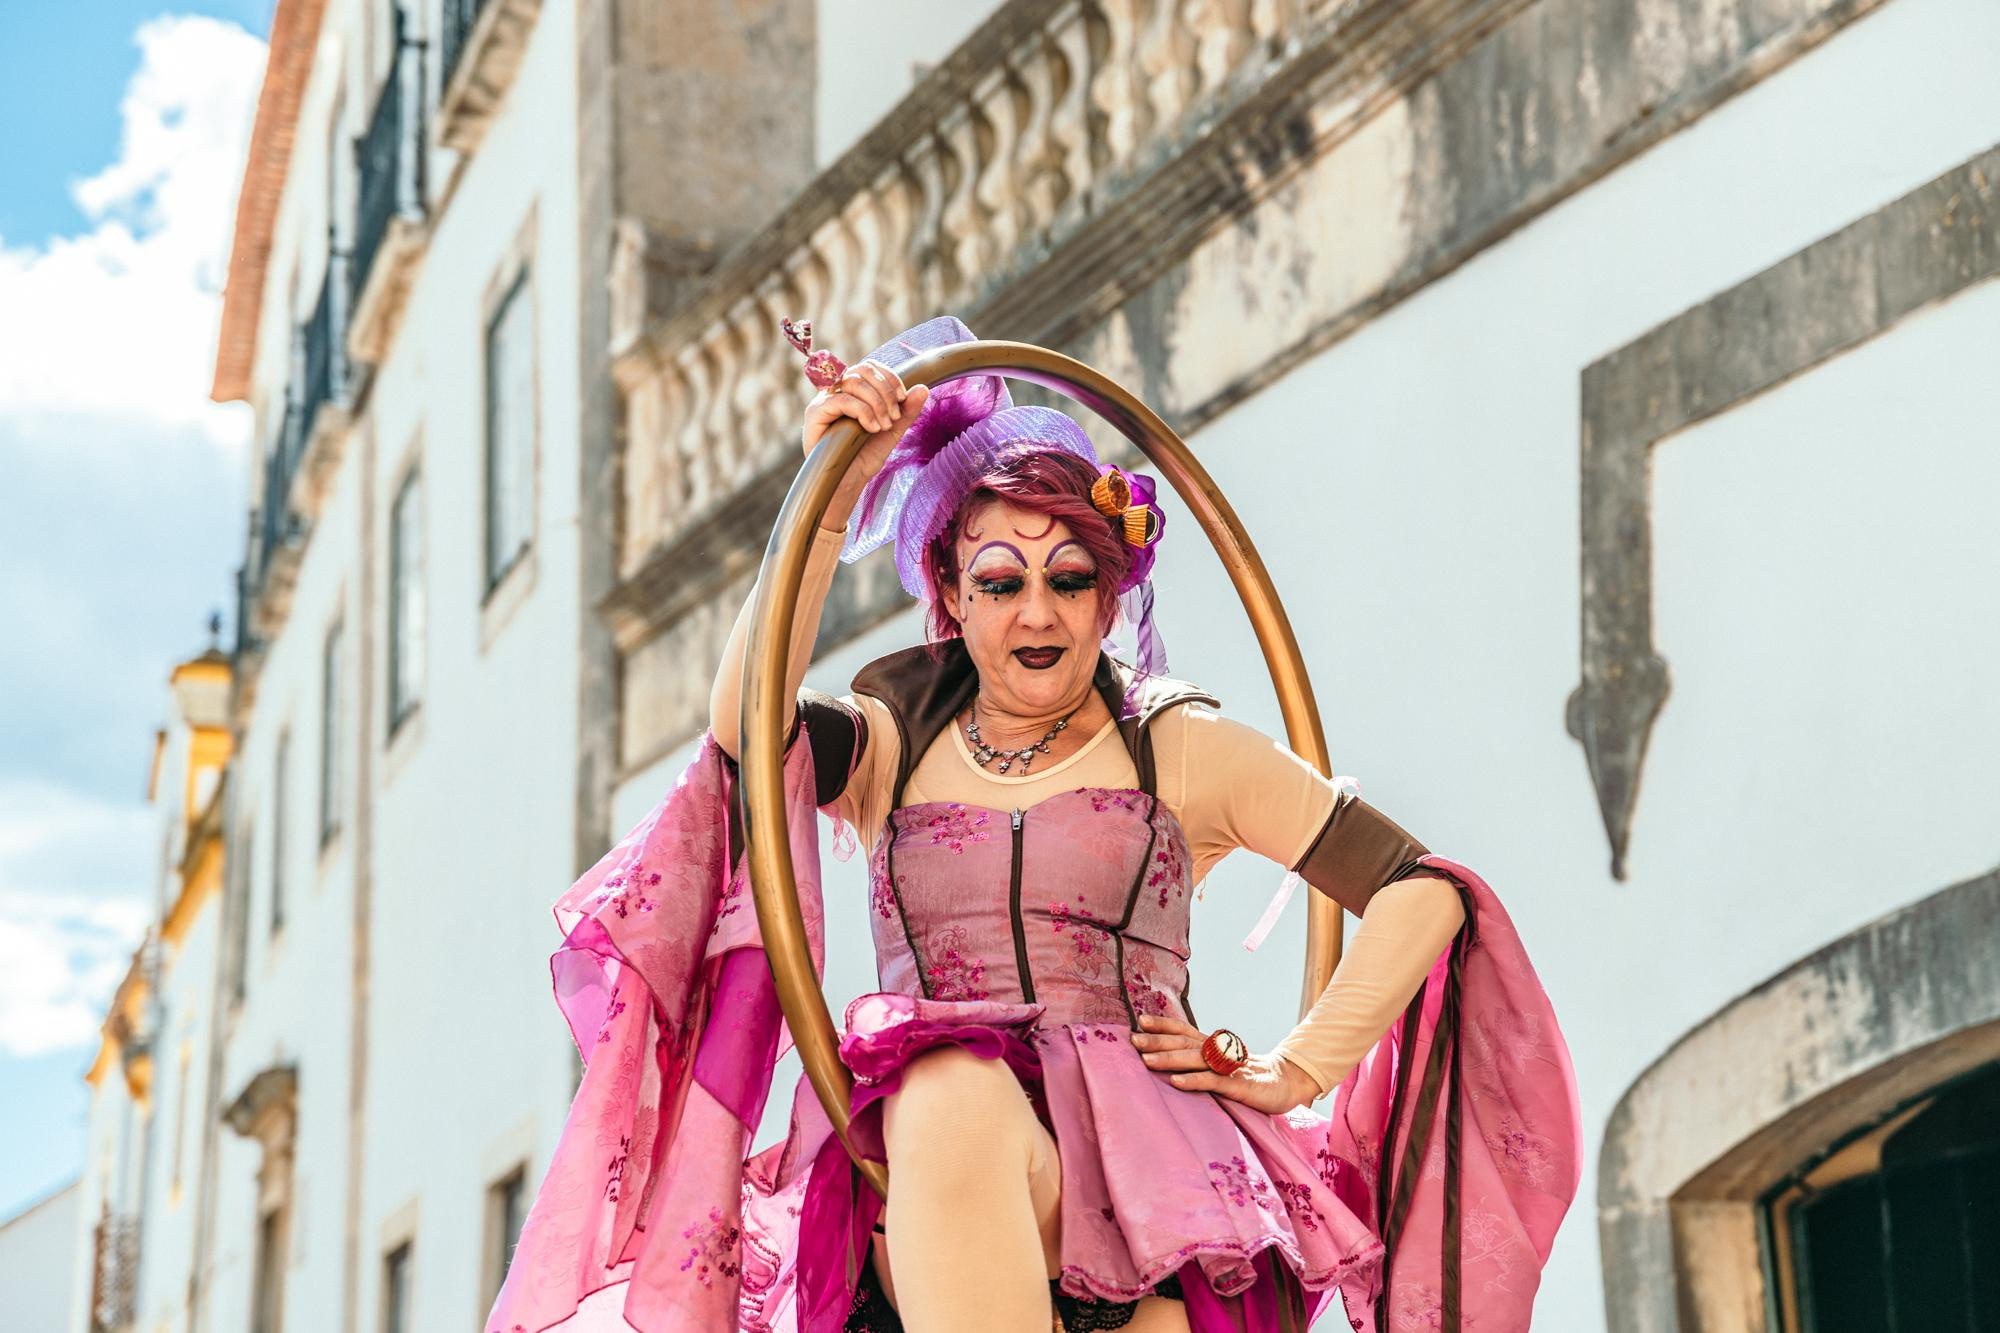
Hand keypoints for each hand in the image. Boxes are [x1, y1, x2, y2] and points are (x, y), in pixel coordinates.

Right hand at [801, 359, 930, 516]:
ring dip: (876, 402)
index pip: (870, 368)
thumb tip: (923, 388)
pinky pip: (841, 400)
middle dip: (885, 391)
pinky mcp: (815, 413)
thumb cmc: (865, 457)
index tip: (903, 398)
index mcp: (853, 392)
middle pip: (862, 370)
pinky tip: (872, 429)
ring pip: (853, 382)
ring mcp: (824, 401)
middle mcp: (836, 392)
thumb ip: (906, 410)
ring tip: (884, 426)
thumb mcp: (892, 431)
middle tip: (895, 416)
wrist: (848, 483)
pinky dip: (863, 412)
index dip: (889, 378)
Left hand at [1129, 1013, 1320, 1114]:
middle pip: (1185, 1043)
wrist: (1286, 1083)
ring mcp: (1228, 1068)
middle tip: (1133, 1039)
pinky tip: (1175, 1082)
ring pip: (1196, 1060)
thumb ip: (1201, 1059)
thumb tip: (1170, 1057)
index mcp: (1214, 1045)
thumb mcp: (1223, 1064)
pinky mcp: (1238, 1086)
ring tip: (1146, 1060)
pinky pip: (1213, 1082)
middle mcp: (1219, 1052)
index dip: (1164, 1025)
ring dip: (1169, 1058)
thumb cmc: (1249, 1075)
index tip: (1140, 1020)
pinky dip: (1194, 1081)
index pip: (1185, 1031)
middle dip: (1158, 1040)